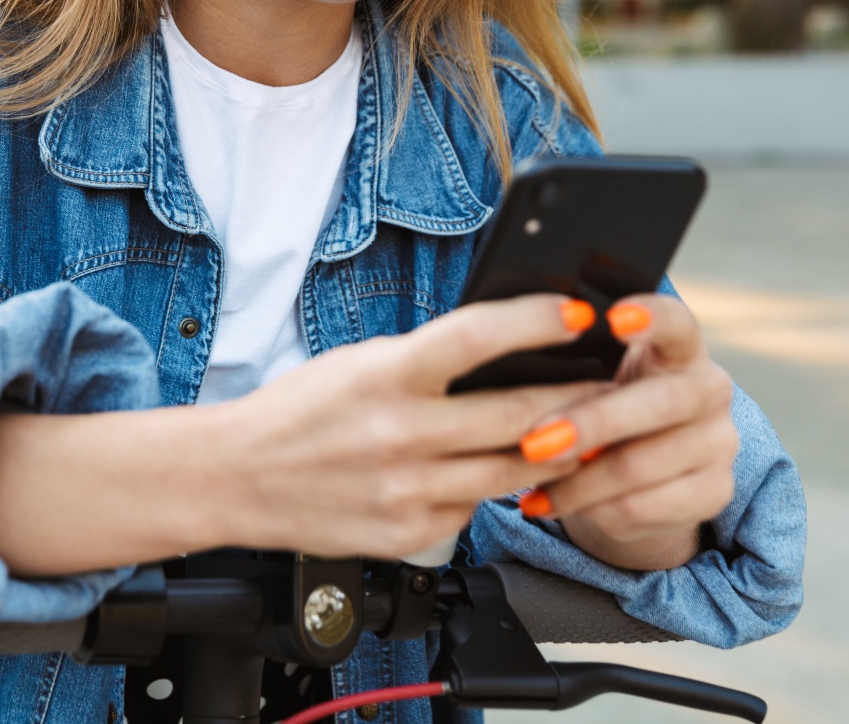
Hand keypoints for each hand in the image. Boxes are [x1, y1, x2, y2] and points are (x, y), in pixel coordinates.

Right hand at [202, 294, 599, 559]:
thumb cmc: (299, 410)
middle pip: (516, 415)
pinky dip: (493, 488)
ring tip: (584, 430)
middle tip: (612, 383)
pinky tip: (500, 470)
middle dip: (576, 398)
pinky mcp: (408, 534)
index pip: (478, 338)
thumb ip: (429, 362)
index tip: (577, 313)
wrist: (235, 476)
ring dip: (556, 449)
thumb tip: (505, 352)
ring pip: (512, 470)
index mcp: (386, 376)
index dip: (536, 322)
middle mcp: (399, 435)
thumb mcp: (361, 364)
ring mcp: (406, 491)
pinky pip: (474, 507)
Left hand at [511, 294, 736, 571]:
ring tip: (530, 485)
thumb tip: (517, 367)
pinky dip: (591, 510)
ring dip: (577, 481)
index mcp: (682, 346)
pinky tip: (554, 503)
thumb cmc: (604, 407)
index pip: (678, 322)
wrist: (638, 477)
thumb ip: (577, 368)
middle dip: (593, 423)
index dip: (651, 316)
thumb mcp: (595, 379)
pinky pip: (643, 506)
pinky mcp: (714, 493)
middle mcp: (711, 388)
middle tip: (535, 442)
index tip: (613, 316)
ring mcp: (720, 443)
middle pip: (660, 402)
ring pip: (642, 465)